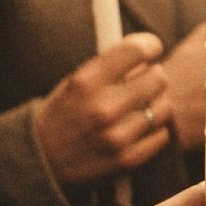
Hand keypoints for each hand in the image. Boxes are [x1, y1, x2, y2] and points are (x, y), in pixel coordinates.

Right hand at [34, 32, 170, 188]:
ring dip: (156, 103)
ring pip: (164, 107)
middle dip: (154, 74)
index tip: (151, 47)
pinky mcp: (126, 159)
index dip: (150, 44)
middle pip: (158, 78)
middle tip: (145, 78)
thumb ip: (110, 64)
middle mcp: (103, 108)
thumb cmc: (65, 111)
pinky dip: (154, 129)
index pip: (137, 50)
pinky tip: (137, 127)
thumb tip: (148, 47)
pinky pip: (161, 134)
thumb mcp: (76, 80)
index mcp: (86, 81)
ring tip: (139, 105)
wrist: (41, 160)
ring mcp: (116, 137)